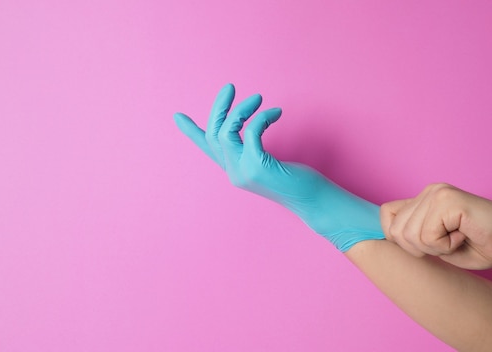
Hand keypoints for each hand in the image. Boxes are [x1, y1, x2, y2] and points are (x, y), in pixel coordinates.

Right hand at [174, 83, 383, 250]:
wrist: (314, 201)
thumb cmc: (298, 180)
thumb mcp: (270, 162)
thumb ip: (255, 150)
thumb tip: (252, 129)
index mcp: (235, 170)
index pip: (208, 149)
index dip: (191, 132)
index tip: (177, 117)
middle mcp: (234, 172)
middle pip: (213, 134)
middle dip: (218, 108)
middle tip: (230, 87)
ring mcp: (243, 171)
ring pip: (225, 132)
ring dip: (240, 109)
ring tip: (258, 98)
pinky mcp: (257, 167)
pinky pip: (250, 132)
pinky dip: (261, 118)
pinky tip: (276, 113)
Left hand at [380, 183, 491, 268]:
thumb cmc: (480, 245)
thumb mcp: (437, 245)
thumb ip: (413, 238)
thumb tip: (387, 239)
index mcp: (423, 199)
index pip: (386, 214)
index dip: (396, 236)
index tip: (424, 246)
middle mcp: (428, 192)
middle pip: (395, 230)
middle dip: (420, 248)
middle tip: (447, 243)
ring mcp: (436, 193)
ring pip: (409, 235)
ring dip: (434, 248)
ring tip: (456, 238)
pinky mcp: (447, 201)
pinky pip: (427, 235)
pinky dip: (444, 246)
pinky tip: (462, 236)